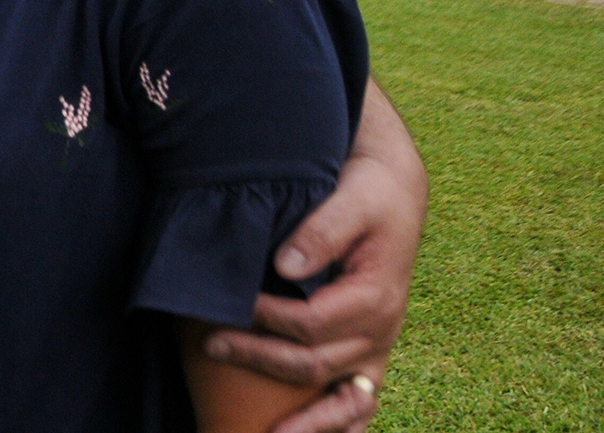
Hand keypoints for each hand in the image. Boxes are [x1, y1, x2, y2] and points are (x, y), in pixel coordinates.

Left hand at [203, 85, 423, 432]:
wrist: (394, 193)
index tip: (229, 305)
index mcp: (375, 297)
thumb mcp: (352, 199)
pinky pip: (359, 405)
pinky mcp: (369, 354)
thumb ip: (322, 230)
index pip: (311, 323)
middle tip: (209, 344)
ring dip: (306, 424)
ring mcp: (377, 349)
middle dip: (258, 358)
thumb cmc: (369, 194)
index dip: (265, 318)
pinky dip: (337, 427)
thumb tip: (284, 265)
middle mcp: (381, 332)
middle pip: (314, 364)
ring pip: (345, 403)